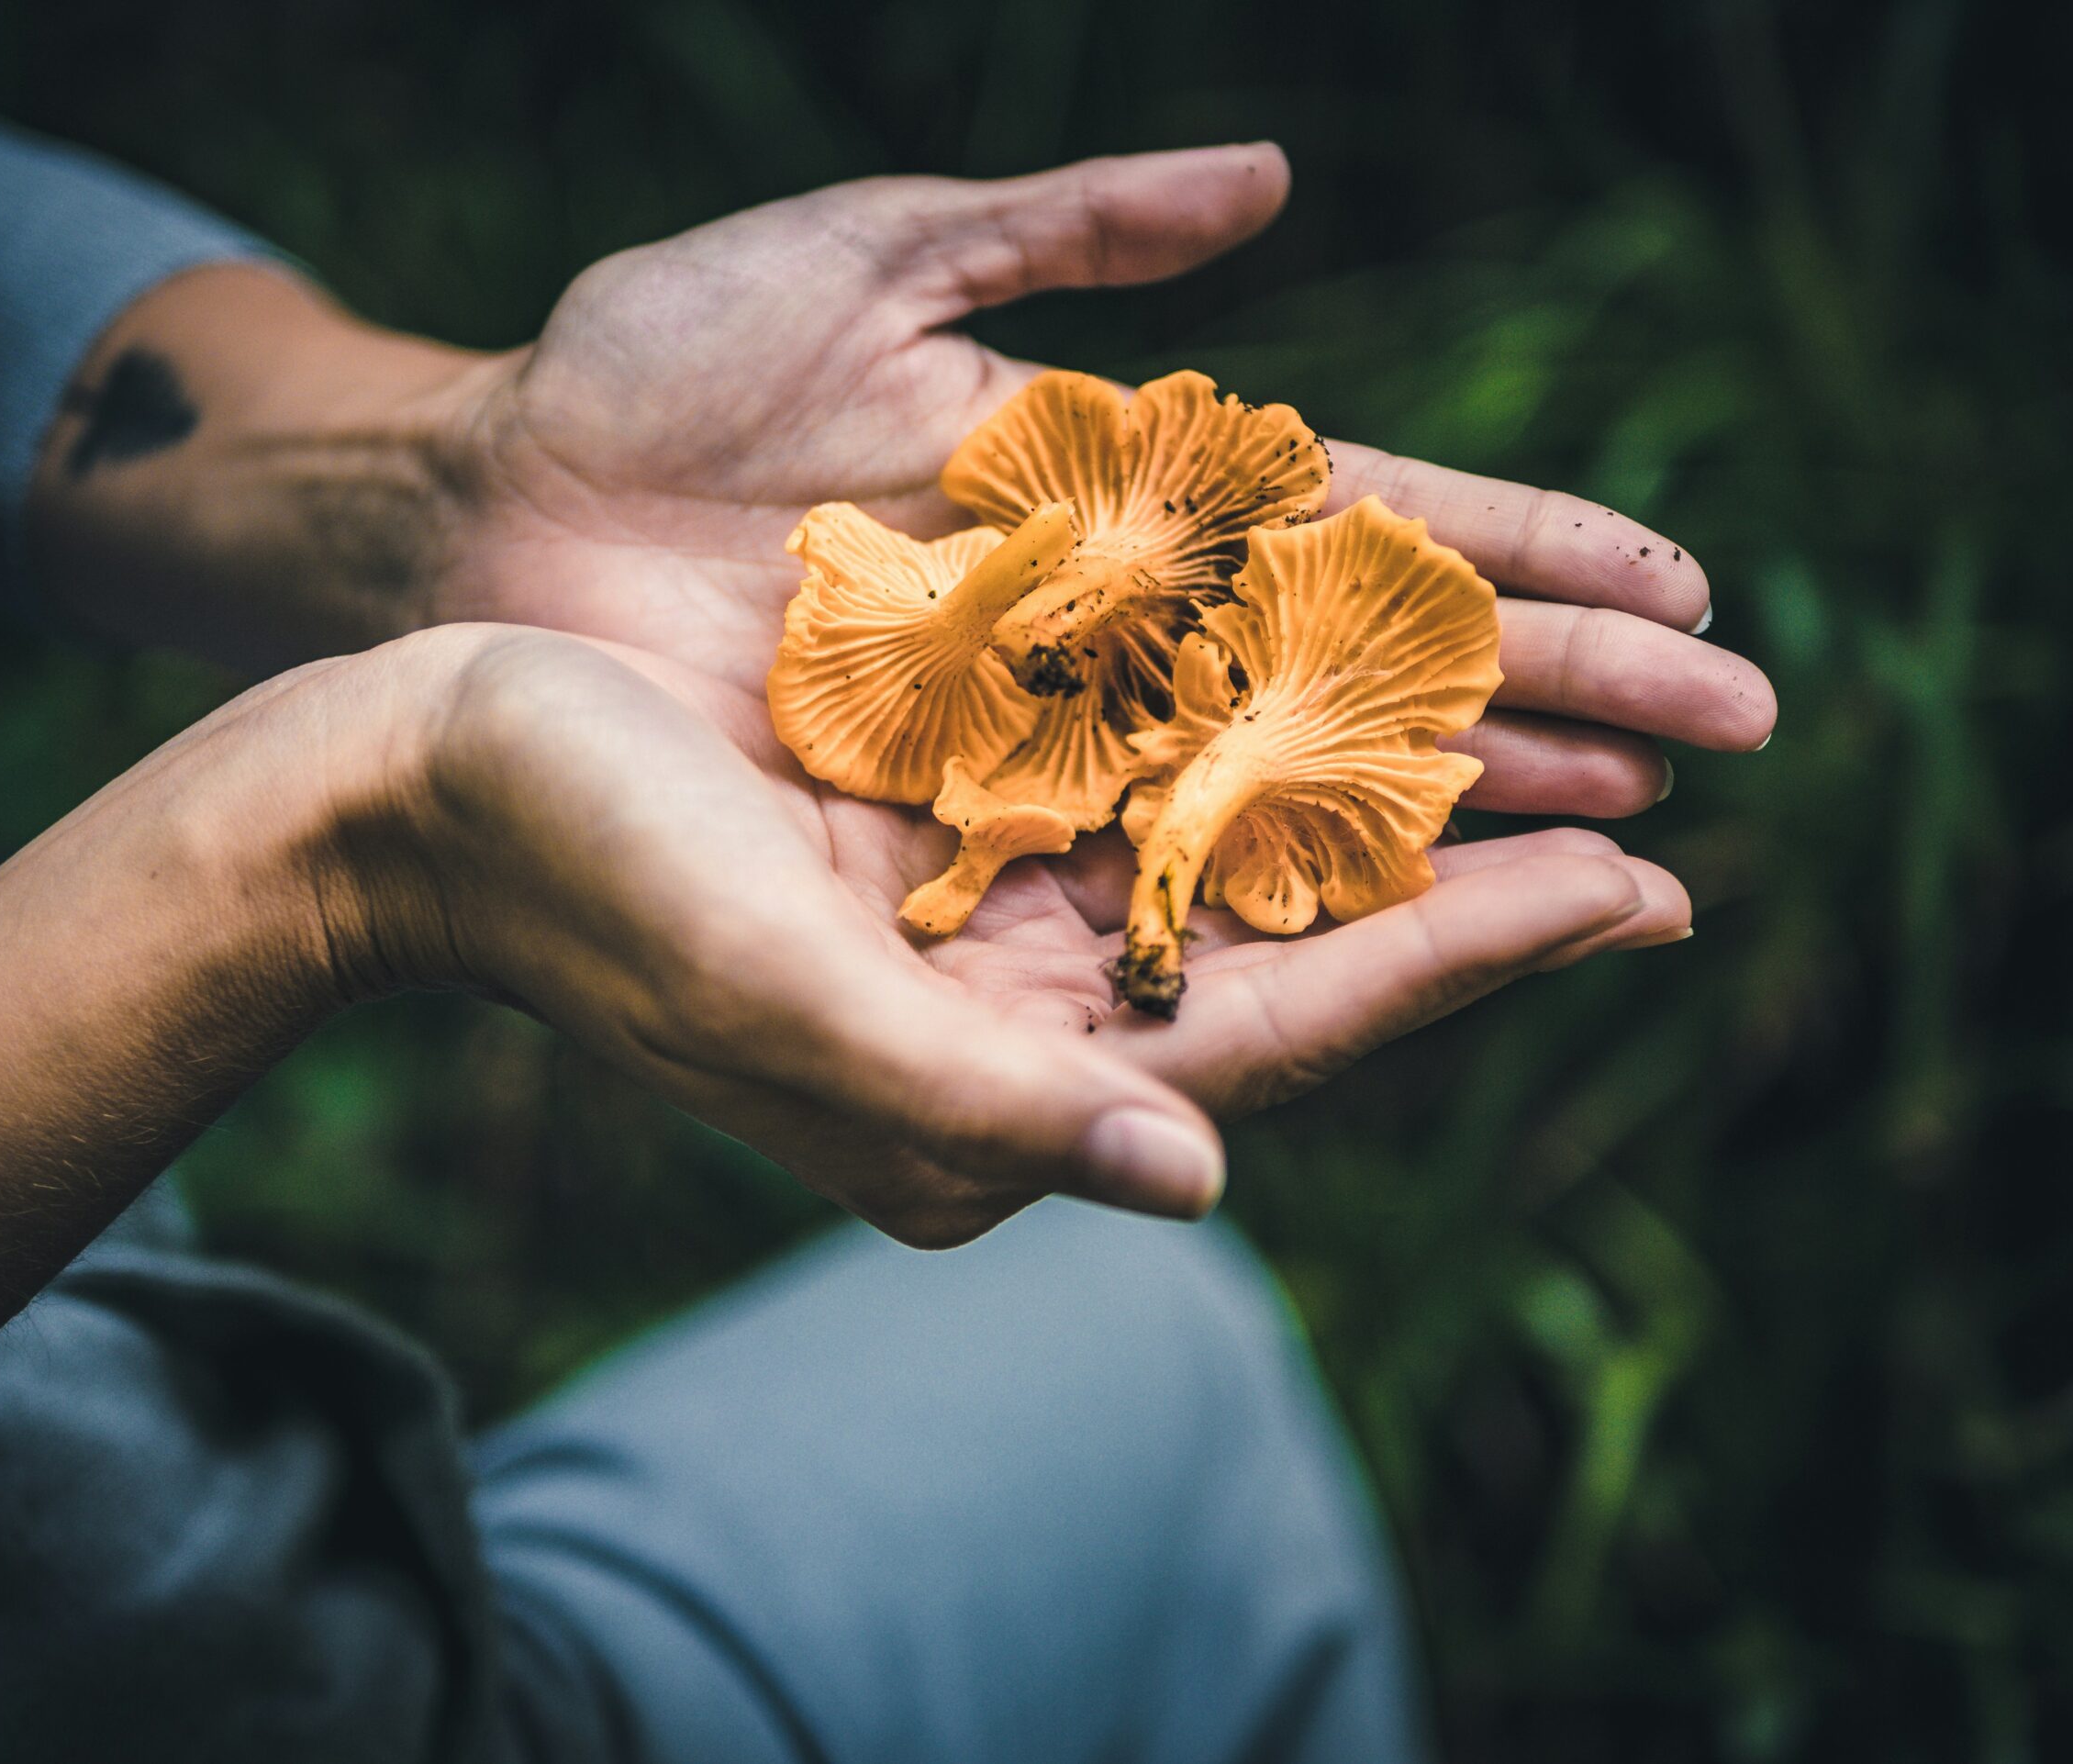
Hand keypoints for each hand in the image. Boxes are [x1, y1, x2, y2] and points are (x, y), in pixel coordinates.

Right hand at [371, 623, 1693, 1246]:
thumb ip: (979, 1102)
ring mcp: (971, 931)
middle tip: (1656, 836)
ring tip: (1550, 762)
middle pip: (1285, 964)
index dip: (1459, 966)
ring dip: (1385, 816)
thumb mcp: (774, 991)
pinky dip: (1256, 751)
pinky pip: (1141, 796)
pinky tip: (1347, 694)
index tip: (1635, 898)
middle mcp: (996, 1027)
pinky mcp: (937, 837)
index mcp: (972, 1098)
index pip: (1271, 1042)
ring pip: (1232, 873)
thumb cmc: (575, 875)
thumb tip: (1198, 1184)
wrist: (416, 780)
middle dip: (1467, 900)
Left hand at [442, 143, 1778, 815]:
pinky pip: (1133, 872)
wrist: (481, 518)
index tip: (1680, 589)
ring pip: (1283, 784)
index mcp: (1109, 481)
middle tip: (1729, 741)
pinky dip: (1266, 896)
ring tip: (1626, 851)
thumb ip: (1058, 224)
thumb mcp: (859, 260)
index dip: (1522, 549)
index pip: (1363, 515)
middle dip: (1547, 697)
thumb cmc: (650, 372)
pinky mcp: (950, 829)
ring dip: (1458, 814)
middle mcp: (1101, 626)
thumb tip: (1272, 179)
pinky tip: (1407, 933)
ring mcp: (1034, 738)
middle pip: (1361, 665)